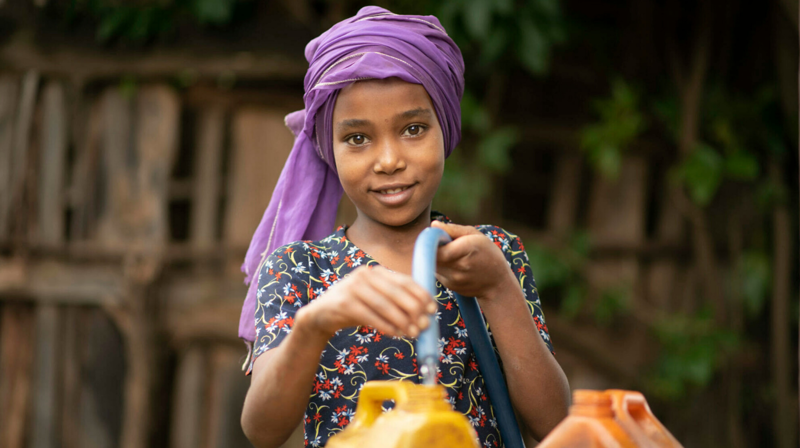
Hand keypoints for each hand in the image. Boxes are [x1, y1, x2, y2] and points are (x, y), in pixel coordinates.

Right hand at [298, 266, 435, 339]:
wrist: (320, 316)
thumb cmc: (354, 308)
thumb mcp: (374, 299)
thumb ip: (394, 301)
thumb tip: (424, 314)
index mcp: (375, 272)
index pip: (403, 280)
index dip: (420, 293)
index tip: (432, 307)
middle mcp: (364, 275)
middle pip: (396, 292)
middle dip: (414, 309)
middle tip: (425, 324)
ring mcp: (352, 287)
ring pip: (384, 305)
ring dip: (402, 321)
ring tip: (413, 333)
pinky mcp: (343, 303)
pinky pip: (370, 316)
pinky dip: (386, 326)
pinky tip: (396, 334)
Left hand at [431, 221, 515, 299]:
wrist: (498, 283)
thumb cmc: (488, 254)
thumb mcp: (476, 235)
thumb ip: (453, 229)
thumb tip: (433, 225)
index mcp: (466, 249)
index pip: (437, 247)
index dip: (432, 240)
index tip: (437, 236)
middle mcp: (459, 266)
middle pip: (432, 256)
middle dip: (432, 248)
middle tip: (442, 243)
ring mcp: (453, 279)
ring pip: (432, 264)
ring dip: (435, 257)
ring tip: (450, 253)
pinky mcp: (450, 286)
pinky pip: (437, 273)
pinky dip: (440, 266)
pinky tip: (453, 264)